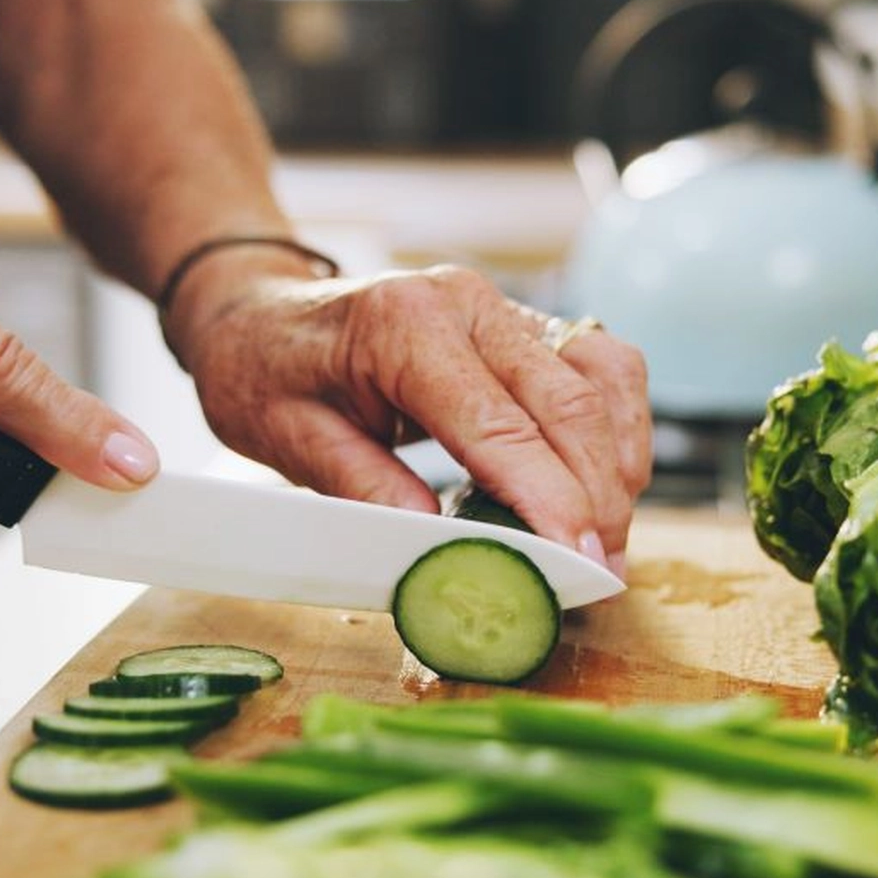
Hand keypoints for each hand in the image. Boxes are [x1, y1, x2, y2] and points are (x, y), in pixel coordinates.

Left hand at [165, 259, 649, 574]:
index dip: (550, 497)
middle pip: (569, 401)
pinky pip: (598, 364)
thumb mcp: (288, 440)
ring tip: (609, 541)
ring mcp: (501, 305)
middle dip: (598, 496)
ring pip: (603, 375)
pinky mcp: (521, 322)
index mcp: (404, 326)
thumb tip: (441, 548)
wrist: (257, 311)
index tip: (578, 561)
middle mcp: (466, 302)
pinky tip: (607, 483)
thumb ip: (364, 488)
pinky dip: (618, 426)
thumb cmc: (264, 371)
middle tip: (602, 575)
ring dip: (620, 461)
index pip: (500, 422)